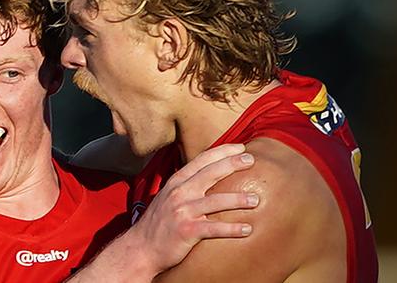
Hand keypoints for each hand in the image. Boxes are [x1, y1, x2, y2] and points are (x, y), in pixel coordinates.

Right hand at [128, 144, 257, 275]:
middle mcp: (179, 193)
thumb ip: (187, 185)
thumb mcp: (169, 197)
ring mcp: (182, 211)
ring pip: (215, 201)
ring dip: (238, 199)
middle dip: (232, 164)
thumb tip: (210, 175)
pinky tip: (247, 229)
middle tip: (252, 160)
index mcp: (176, 182)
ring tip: (256, 199)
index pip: (201, 160)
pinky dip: (231, 228)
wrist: (140, 248)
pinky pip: (213, 228)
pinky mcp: (186, 231)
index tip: (241, 148)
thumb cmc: (159, 223)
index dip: (222, 152)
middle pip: (210, 173)